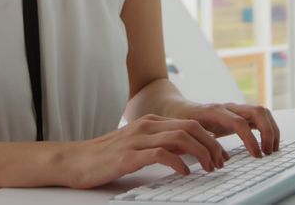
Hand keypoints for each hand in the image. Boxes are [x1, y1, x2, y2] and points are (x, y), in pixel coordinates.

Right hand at [63, 114, 227, 188]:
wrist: (75, 160)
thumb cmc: (106, 156)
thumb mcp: (138, 145)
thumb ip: (160, 145)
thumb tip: (188, 154)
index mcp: (151, 122)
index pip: (189, 124)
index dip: (209, 139)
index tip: (220, 155)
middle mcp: (146, 126)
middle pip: (190, 128)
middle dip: (211, 145)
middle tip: (220, 163)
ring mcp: (137, 139)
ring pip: (180, 138)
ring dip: (200, 153)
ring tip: (208, 168)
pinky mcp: (128, 155)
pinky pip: (160, 154)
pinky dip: (178, 162)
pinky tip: (185, 173)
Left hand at [177, 102, 279, 157]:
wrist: (181, 109)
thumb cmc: (185, 122)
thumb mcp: (191, 134)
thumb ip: (203, 144)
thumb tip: (220, 161)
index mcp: (216, 112)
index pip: (240, 123)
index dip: (251, 139)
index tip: (257, 155)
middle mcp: (229, 108)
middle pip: (257, 112)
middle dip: (268, 132)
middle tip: (268, 153)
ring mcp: (236, 109)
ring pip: (262, 112)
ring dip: (272, 130)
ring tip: (272, 150)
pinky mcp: (241, 113)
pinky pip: (260, 117)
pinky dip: (268, 129)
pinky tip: (268, 144)